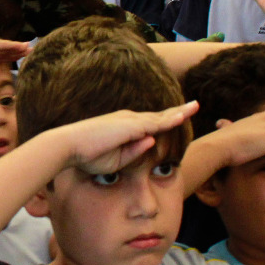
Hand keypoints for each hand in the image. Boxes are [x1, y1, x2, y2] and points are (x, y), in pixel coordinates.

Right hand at [0, 37, 32, 87]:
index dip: (9, 56)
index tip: (20, 58)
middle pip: (2, 50)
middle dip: (16, 50)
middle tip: (29, 50)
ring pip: (3, 46)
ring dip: (16, 47)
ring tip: (29, 47)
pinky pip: (0, 44)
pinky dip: (10, 45)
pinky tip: (20, 46)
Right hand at [61, 104, 200, 174]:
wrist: (69, 146)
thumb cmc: (86, 155)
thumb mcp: (116, 159)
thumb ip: (135, 151)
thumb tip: (152, 141)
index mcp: (124, 127)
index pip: (149, 123)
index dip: (164, 120)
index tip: (177, 117)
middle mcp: (128, 119)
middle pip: (158, 116)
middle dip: (177, 111)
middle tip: (193, 105)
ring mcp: (130, 121)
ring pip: (160, 117)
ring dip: (178, 112)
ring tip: (194, 107)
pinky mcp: (130, 126)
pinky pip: (155, 122)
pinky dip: (170, 119)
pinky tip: (183, 116)